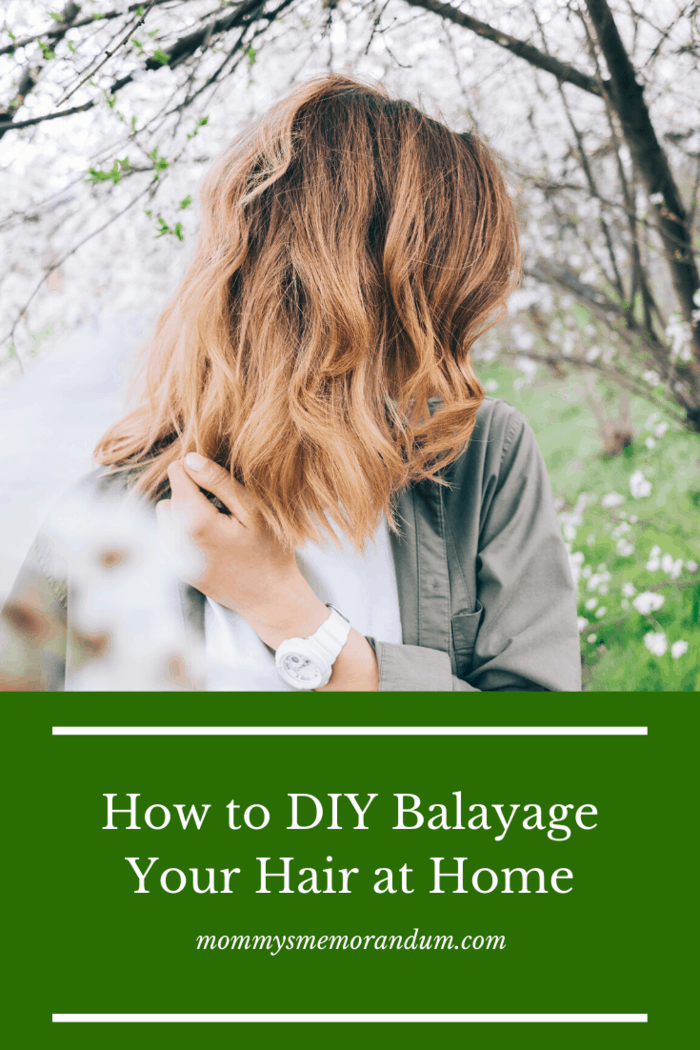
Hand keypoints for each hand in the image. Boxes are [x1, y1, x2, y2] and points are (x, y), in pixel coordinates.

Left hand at [156, 453, 327, 646]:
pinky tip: (211, 545)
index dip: (200, 472)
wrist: (269, 599)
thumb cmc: (269, 553)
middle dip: (194, 496)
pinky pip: (170, 535)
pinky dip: (186, 533)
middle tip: (225, 514)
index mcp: (195, 521)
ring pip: (167, 514)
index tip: (221, 488)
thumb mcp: (253, 511)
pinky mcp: (174, 567)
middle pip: (171, 494)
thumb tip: (189, 458)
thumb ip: (219, 482)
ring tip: (217, 529)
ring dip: (187, 515)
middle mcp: (175, 539)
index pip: (176, 471)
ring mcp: (172, 556)